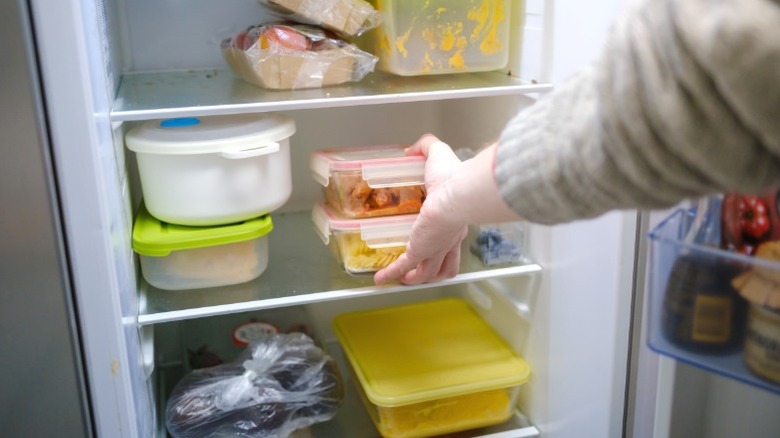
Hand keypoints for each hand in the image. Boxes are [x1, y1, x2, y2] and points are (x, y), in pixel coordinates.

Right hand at [374, 134, 467, 284]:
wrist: (458, 194)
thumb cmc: (454, 177)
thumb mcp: (439, 154)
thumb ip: (428, 146)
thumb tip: (412, 149)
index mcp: (456, 221)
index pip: (453, 239)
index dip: (446, 245)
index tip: (437, 244)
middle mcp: (448, 239)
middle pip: (444, 264)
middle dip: (433, 269)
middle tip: (420, 270)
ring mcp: (434, 248)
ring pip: (427, 272)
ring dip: (413, 278)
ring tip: (401, 278)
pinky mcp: (420, 251)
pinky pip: (403, 266)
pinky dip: (391, 274)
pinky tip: (380, 279)